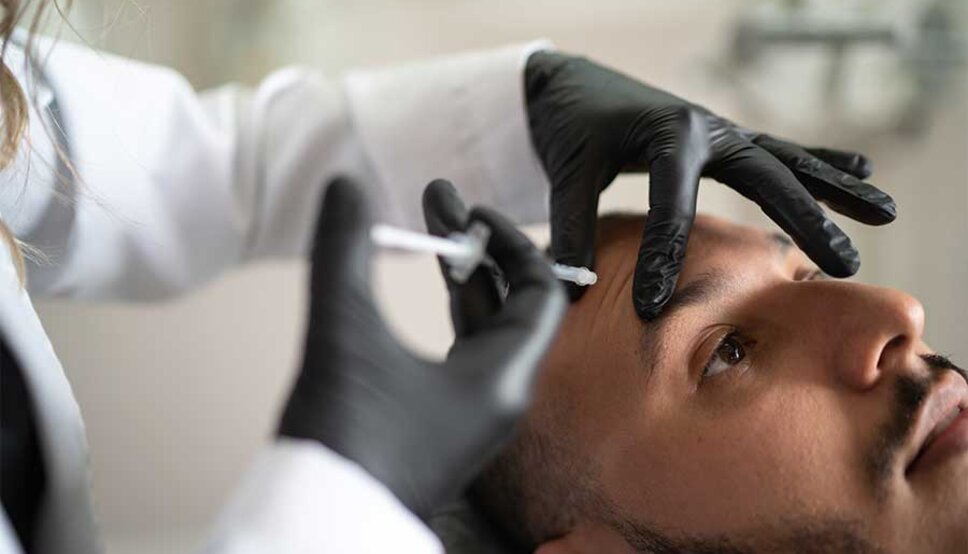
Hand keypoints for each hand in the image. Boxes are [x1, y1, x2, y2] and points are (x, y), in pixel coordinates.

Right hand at [278, 178, 565, 518]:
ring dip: (456, 281)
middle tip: (438, 202)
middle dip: (473, 251)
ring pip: (480, 331)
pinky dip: (442, 316)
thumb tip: (343, 183)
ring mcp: (471, 416)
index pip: (541, 294)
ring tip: (428, 233)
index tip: (469, 212)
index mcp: (502, 380)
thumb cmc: (342, 438)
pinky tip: (412, 291)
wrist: (320, 522)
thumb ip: (343, 252)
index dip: (511, 243)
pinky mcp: (442, 426)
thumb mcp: (342, 332)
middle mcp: (498, 399)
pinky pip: (458, 356)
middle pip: (508, 307)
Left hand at [526, 51, 895, 319]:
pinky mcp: (722, 137)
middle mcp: (706, 128)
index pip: (672, 205)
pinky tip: (860, 170)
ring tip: (884, 212)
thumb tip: (573, 289)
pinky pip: (779, 151)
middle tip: (842, 264)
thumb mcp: (566, 173)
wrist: (572, 86)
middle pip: (766, 176)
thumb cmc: (571, 128)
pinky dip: (818, 161)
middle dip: (805, 218)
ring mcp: (721, 131)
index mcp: (667, 135)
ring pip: (788, 161)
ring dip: (834, 188)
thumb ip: (571, 228)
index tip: (652, 307)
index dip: (660, 257)